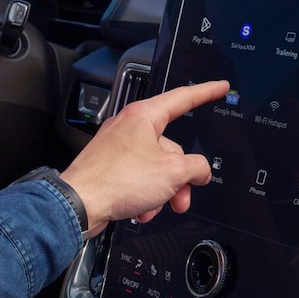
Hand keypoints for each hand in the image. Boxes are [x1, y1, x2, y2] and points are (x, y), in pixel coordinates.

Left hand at [60, 81, 229, 236]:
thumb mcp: (172, 172)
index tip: (219, 87)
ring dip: (163, 191)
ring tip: (156, 205)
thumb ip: (196, 167)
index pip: (183, 98)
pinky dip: (145, 196)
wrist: (79, 204)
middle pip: (172, 147)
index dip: (206, 92)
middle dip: (180, 176)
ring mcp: (118, 147)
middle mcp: (129, 127)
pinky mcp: (111, 167)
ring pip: (157, 167)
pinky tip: (141, 209)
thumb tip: (200, 171)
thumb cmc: (115, 180)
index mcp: (144, 116)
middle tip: (182, 195)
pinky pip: (140, 178)